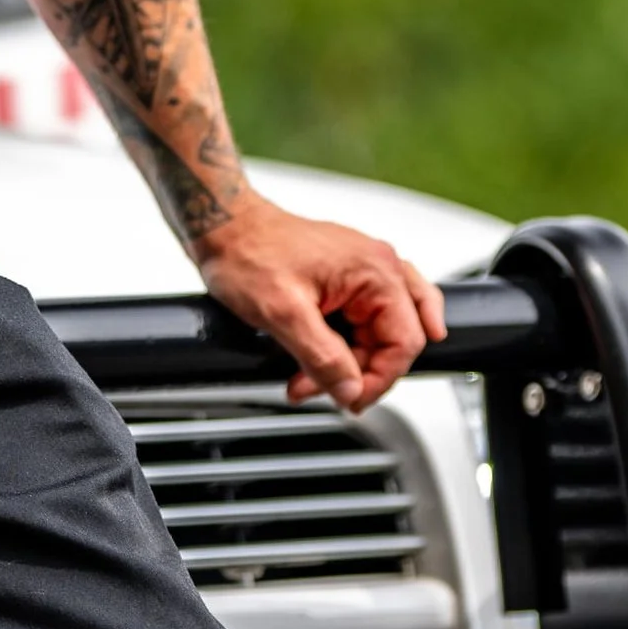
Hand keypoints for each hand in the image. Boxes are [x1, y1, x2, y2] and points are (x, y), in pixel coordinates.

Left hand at [194, 191, 446, 412]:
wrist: (223, 228)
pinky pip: (367, 317)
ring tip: (311, 377)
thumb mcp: (284, 314)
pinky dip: (352, 344)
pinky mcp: (346, 277)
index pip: (404, 342)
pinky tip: (342, 360)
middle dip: (355, 373)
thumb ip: (323, 357)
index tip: (348, 400)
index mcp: (375, 272)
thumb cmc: (249, 253)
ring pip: (382, 331)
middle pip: (393, 340)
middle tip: (315, 387)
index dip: (378, 380)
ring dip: (352, 362)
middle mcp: (378, 267)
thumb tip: (350, 390)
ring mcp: (363, 270)